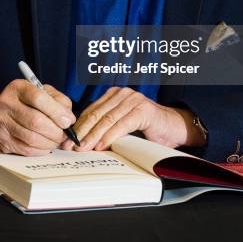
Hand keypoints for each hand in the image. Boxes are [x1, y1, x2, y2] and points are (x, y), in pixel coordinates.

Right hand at [0, 80, 75, 155]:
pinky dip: (41, 150)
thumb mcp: (41, 92)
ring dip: (50, 143)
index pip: (39, 98)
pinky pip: (26, 149)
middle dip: (56, 131)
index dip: (57, 112)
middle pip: (36, 121)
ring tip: (56, 141)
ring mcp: (1, 123)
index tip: (68, 121)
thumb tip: (69, 119)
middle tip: (64, 135)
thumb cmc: (23, 103)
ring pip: (32, 138)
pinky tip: (45, 146)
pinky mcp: (1, 140)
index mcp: (18, 88)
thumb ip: (58, 100)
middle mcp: (6, 103)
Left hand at [61, 87, 205, 151]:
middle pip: (96, 113)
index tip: (67, 141)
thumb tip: (82, 142)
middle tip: (71, 146)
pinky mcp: (143, 109)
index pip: (91, 110)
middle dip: (82, 132)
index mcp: (114, 95)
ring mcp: (133, 99)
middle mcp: (122, 93)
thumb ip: (107, 127)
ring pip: (107, 118)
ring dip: (93, 135)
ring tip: (83, 148)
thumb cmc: (148, 130)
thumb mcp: (123, 126)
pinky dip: (110, 135)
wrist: (175, 128)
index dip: (78, 126)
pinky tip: (102, 145)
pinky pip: (122, 124)